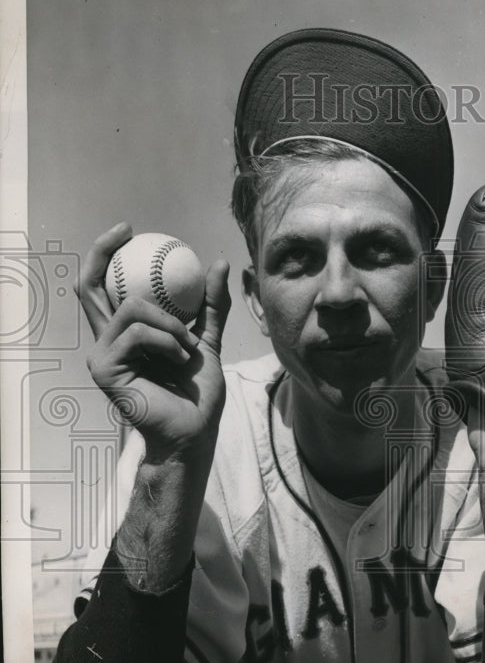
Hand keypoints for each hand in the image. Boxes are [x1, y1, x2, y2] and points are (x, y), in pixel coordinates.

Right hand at [76, 222, 230, 461]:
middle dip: (102, 252)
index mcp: (127, 334)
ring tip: (187, 350)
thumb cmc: (196, 395)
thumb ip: (210, 307)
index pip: (106, 288)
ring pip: (132, 309)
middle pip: (88, 287)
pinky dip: (167, 342)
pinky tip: (179, 362)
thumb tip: (218, 264)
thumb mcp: (207, 342)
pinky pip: (138, 333)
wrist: (194, 432)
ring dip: (171, 325)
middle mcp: (108, 341)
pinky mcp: (104, 368)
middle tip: (127, 231)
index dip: (108, 254)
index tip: (129, 231)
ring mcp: (102, 355)